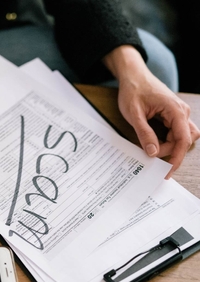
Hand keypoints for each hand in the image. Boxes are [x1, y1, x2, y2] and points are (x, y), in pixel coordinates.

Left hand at [103, 46, 199, 177]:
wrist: (133, 76)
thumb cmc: (133, 91)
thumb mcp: (134, 114)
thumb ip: (144, 134)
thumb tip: (153, 153)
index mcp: (175, 110)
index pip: (183, 139)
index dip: (176, 157)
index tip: (167, 170)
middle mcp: (181, 111)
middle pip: (184, 140)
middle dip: (169, 150)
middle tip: (150, 154)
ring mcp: (178, 113)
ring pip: (182, 136)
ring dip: (169, 145)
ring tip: (151, 147)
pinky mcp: (173, 114)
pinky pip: (176, 131)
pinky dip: (167, 139)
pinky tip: (154, 142)